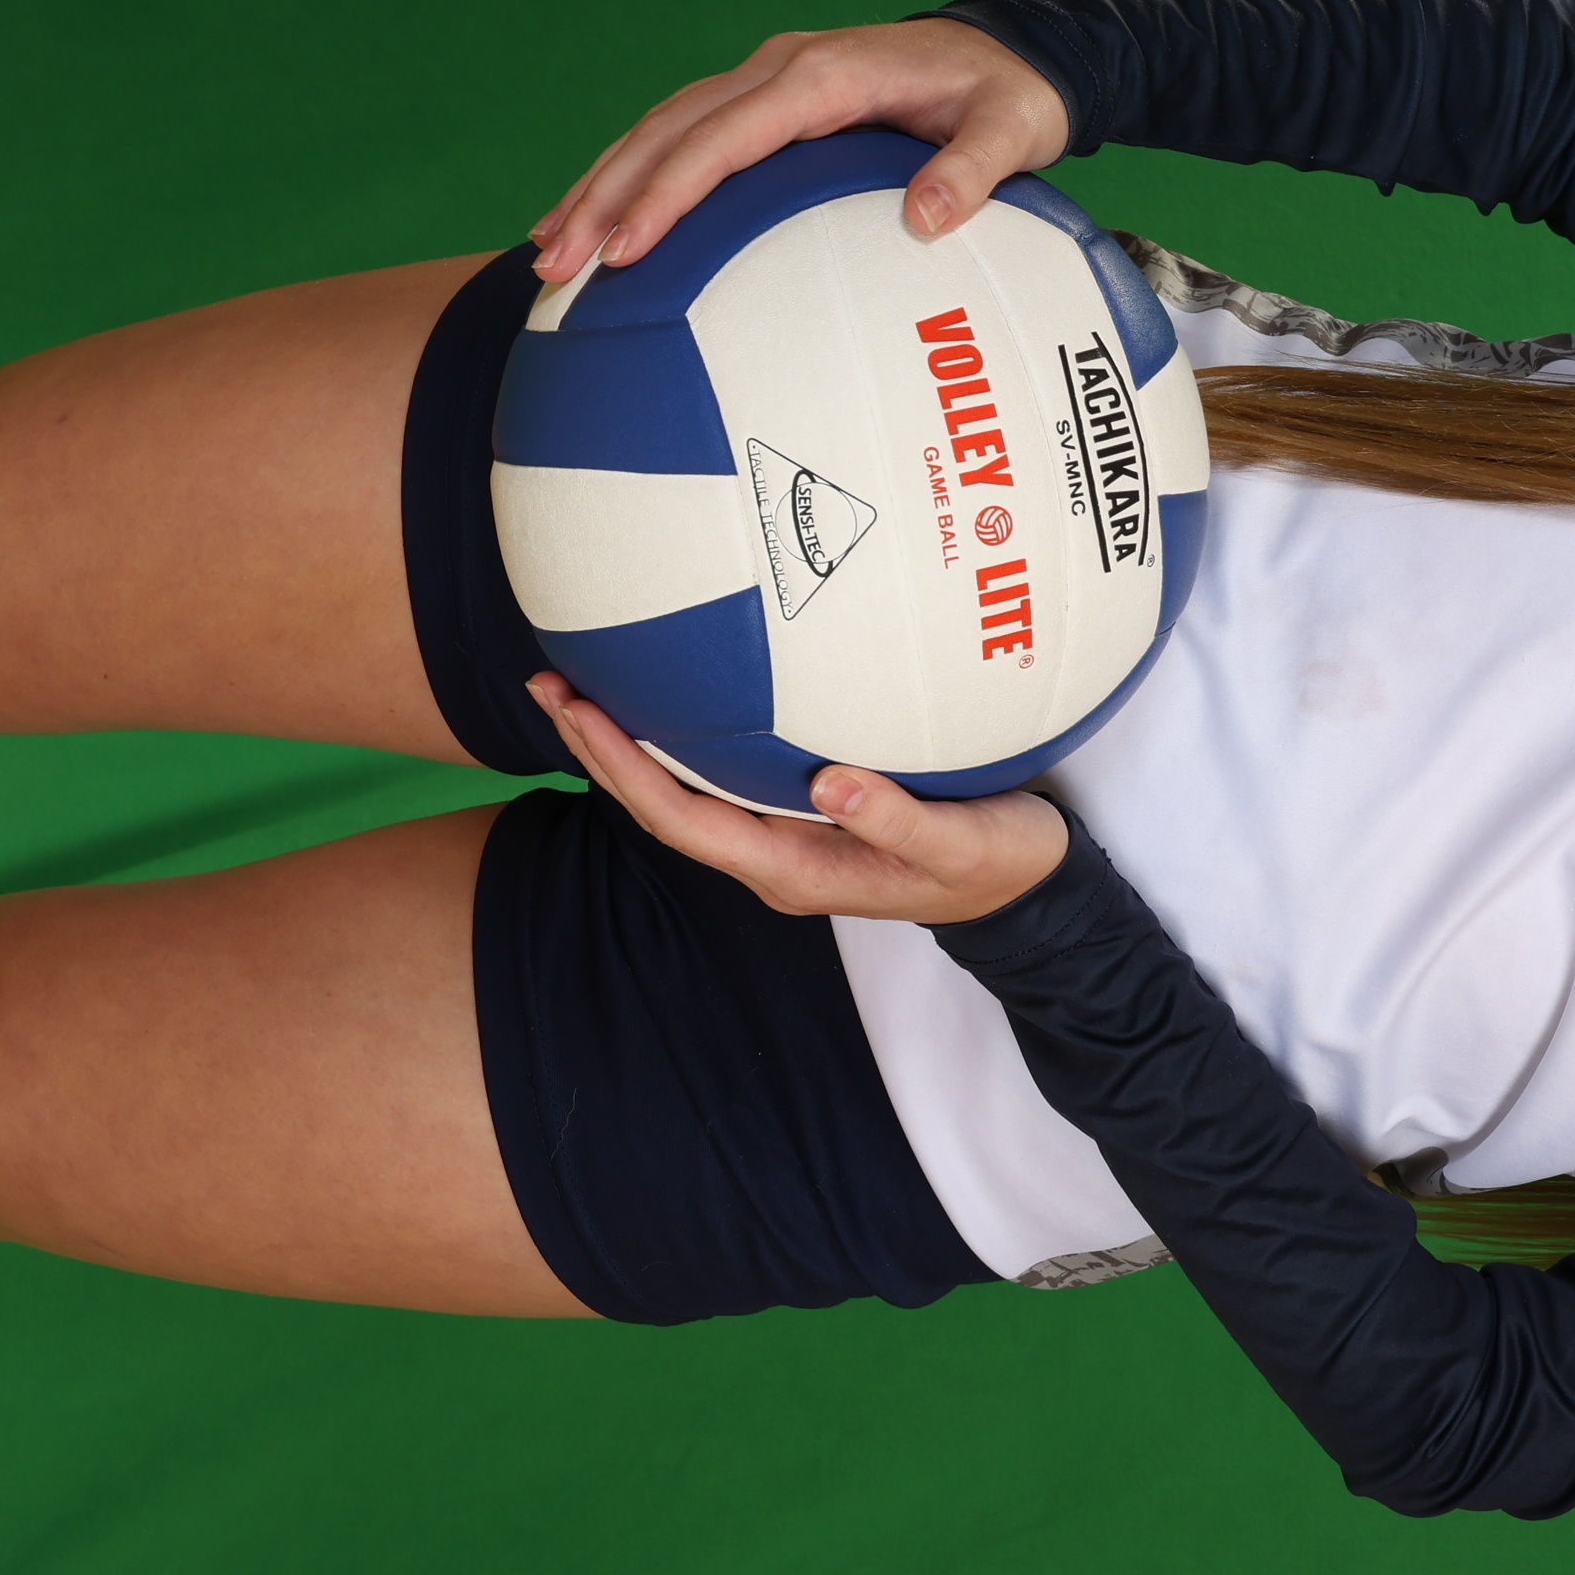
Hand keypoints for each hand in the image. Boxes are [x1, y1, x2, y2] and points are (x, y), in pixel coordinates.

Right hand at [529, 18, 1070, 281]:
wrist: (1013, 51)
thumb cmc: (1010, 96)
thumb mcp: (1011, 131)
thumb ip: (972, 172)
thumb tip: (926, 219)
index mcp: (825, 76)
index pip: (725, 137)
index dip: (671, 191)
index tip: (626, 245)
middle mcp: (780, 68)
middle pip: (670, 131)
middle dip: (606, 195)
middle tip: (557, 263)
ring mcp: (769, 79)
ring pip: (663, 130)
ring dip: (604, 186)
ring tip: (551, 250)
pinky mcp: (769, 100)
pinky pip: (689, 136)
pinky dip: (639, 175)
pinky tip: (606, 223)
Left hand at [530, 674, 1067, 926]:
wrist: (1025, 889)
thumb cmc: (996, 866)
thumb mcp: (960, 845)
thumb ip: (898, 821)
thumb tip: (833, 783)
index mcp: (795, 870)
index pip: (685, 821)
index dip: (626, 770)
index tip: (582, 714)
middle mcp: (774, 857)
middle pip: (662, 807)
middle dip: (600, 751)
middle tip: (549, 684)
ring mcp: (785, 836)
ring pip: (683, 792)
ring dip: (627, 745)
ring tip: (580, 686)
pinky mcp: (804, 813)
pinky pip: (719, 777)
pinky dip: (678, 739)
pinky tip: (667, 696)